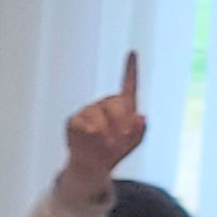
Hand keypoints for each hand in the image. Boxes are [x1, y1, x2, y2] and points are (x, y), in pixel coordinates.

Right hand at [63, 51, 145, 186]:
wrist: (92, 164)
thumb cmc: (114, 150)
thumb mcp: (134, 141)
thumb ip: (141, 129)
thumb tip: (140, 117)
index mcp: (123, 105)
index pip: (128, 84)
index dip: (131, 68)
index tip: (133, 52)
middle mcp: (105, 103)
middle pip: (115, 102)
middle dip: (122, 120)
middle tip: (124, 134)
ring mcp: (89, 110)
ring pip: (99, 114)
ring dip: (106, 131)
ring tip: (107, 142)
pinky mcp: (75, 119)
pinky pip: (84, 122)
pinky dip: (91, 132)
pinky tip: (92, 137)